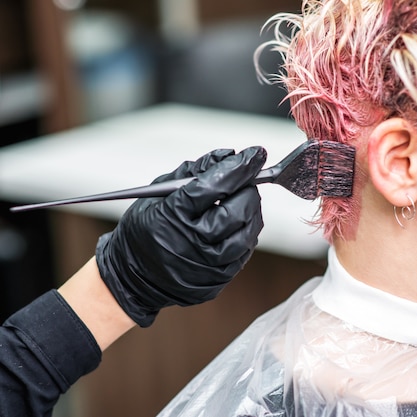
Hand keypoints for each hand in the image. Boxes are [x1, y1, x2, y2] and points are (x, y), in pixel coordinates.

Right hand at [95, 146, 266, 326]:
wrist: (135, 277)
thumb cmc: (147, 228)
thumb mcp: (159, 193)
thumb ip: (194, 171)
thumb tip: (228, 155)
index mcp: (172, 214)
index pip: (213, 186)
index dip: (238, 168)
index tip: (255, 154)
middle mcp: (192, 241)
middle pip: (236, 210)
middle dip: (247, 190)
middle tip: (246, 181)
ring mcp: (207, 264)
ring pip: (247, 232)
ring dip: (251, 211)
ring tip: (241, 202)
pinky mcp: (219, 278)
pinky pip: (245, 251)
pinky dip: (246, 233)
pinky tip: (236, 224)